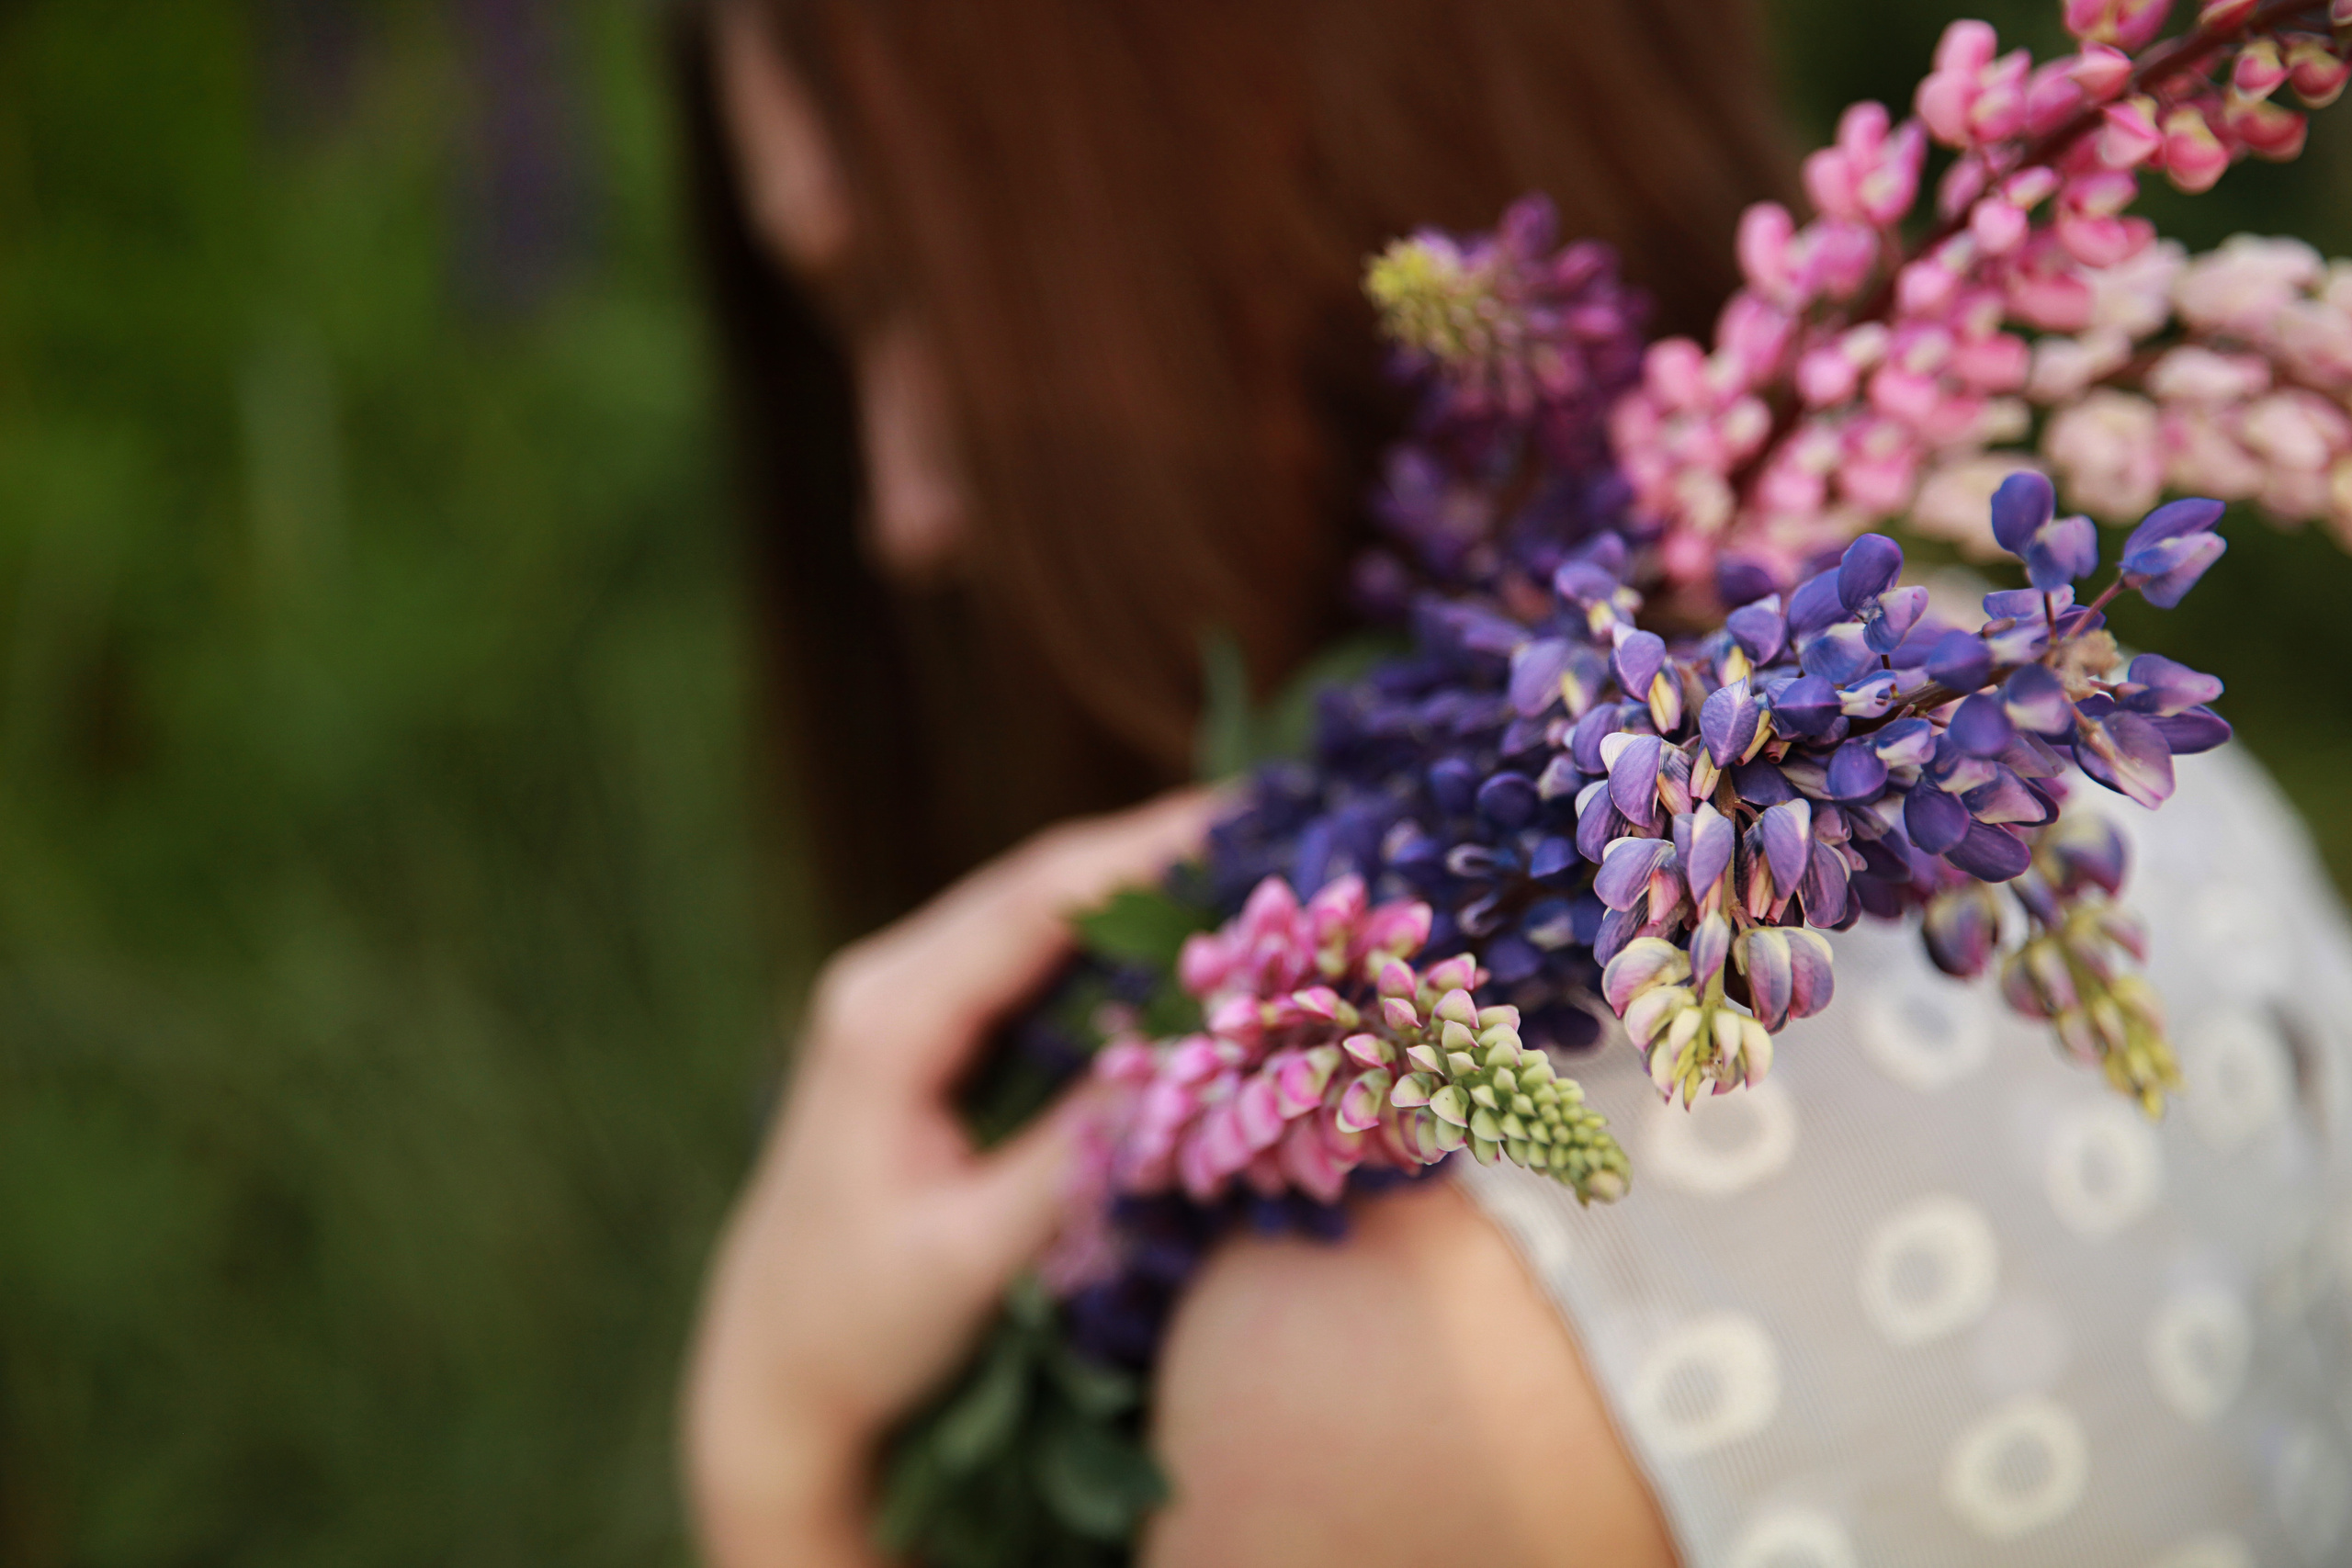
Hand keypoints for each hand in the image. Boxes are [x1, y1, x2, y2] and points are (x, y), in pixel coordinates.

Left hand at [683, 790, 1214, 1567]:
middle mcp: (884, 983)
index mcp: (884, 1021)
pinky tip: (1182, 947)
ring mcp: (899, 1001)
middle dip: (1159, 855)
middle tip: (1281, 833)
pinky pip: (1027, 963)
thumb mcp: (973, 1251)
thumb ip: (1074, 1155)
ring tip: (1254, 872)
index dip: (1145, 854)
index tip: (1249, 821)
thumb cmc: (857, 1326)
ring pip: (1037, 916)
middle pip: (1041, 888)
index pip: (1034, 906)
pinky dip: (1107, 947)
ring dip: (1138, 893)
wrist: (771, 1372)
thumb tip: (1191, 1064)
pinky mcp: (923, 1031)